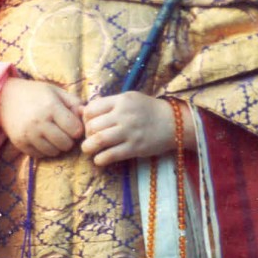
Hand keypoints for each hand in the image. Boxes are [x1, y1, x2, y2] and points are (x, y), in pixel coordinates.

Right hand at [0, 79, 84, 157]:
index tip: (73, 125)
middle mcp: (39, 122)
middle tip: (64, 132)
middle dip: (69, 140)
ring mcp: (29, 134)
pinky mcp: (20, 144)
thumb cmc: (35, 94)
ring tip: (54, 135)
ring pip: (54, 152)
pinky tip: (43, 139)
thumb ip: (74, 103)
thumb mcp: (56, 91)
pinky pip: (41, 155)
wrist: (5, 98)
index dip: (78, 129)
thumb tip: (87, 116)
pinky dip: (45, 150)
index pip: (75, 129)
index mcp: (51, 107)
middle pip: (66, 144)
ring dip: (58, 146)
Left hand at [81, 93, 195, 166]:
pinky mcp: (135, 148)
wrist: (174, 122)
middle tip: (89, 138)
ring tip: (89, 149)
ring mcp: (130, 132)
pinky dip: (100, 159)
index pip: (91, 109)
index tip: (89, 124)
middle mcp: (124, 114)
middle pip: (93, 125)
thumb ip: (108, 104)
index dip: (85, 118)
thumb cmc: (148, 110)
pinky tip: (100, 159)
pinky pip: (111, 155)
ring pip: (99, 140)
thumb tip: (82, 112)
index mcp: (121, 100)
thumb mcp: (129, 99)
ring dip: (88, 147)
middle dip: (86, 134)